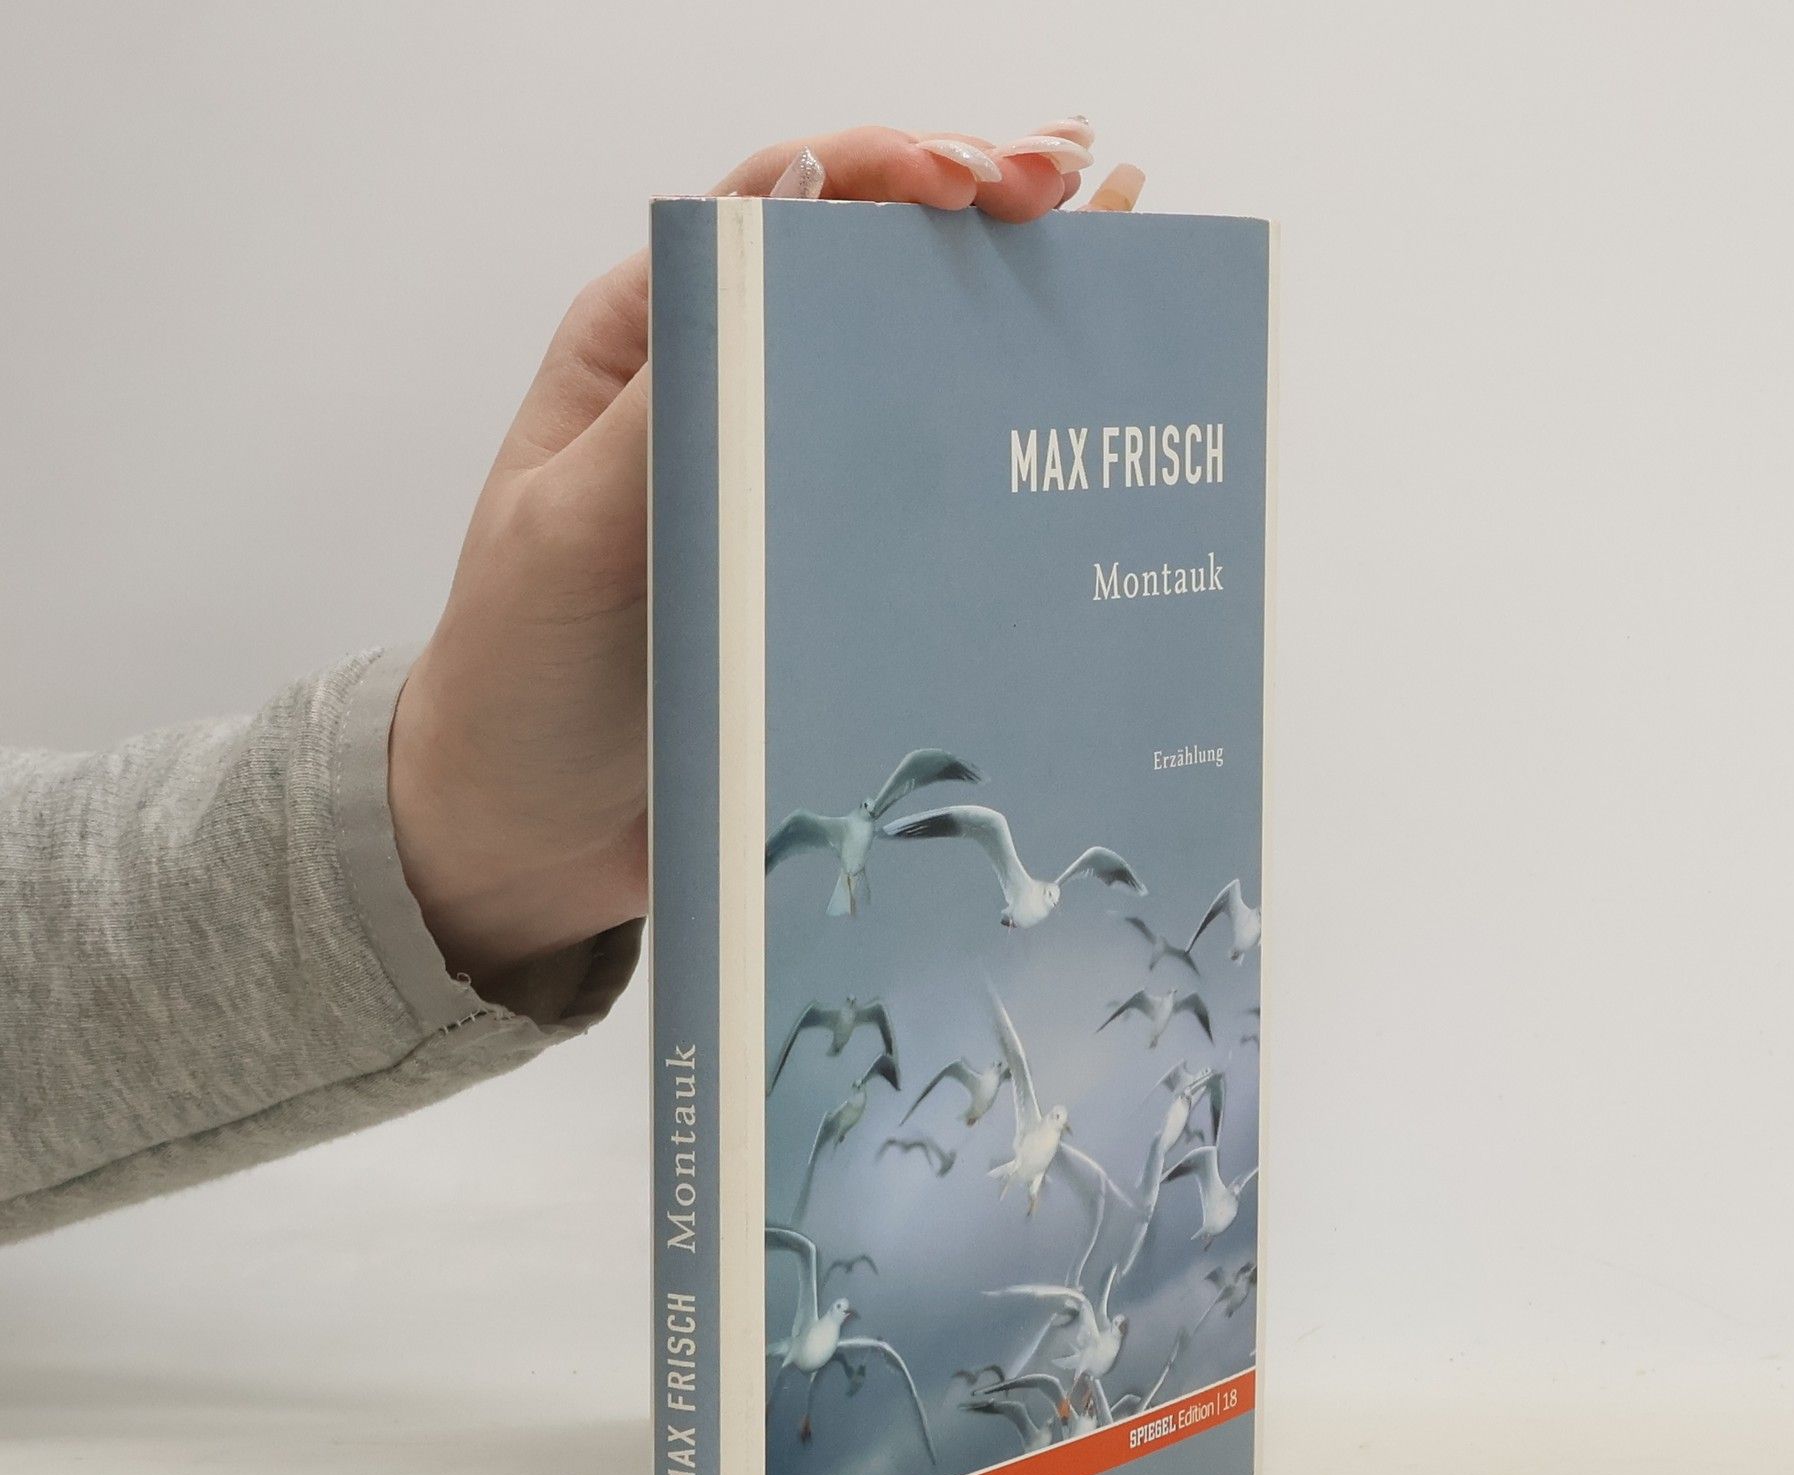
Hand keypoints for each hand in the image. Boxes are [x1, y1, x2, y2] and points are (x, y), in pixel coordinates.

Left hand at [388, 122, 1140, 1001]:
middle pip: (866, 268)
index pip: (772, 209)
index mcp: (651, 350)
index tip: (966, 183)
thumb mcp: (572, 532)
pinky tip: (1086, 394)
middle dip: (974, 210)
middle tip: (1067, 186)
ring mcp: (791, 483)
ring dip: (1011, 300)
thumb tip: (781, 247)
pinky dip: (1007, 436)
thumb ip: (668, 403)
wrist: (530, 827)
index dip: (878, 172)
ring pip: (914, 365)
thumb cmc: (522, 674)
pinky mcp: (833, 570)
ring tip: (1116, 240)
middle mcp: (733, 396)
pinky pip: (930, 490)